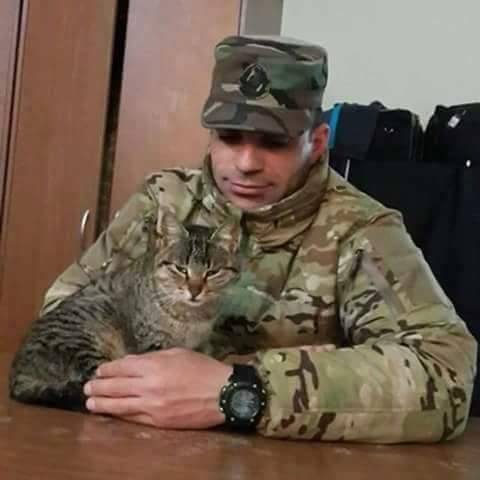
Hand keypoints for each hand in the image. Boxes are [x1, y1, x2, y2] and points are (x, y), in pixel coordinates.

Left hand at [83, 348, 232, 428]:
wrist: (223, 393)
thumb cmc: (203, 369)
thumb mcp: (177, 353)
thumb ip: (152, 357)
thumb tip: (131, 362)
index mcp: (154, 366)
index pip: (122, 367)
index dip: (107, 369)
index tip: (100, 370)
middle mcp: (149, 387)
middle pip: (116, 387)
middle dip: (99, 386)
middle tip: (88, 387)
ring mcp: (153, 406)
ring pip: (119, 406)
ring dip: (102, 404)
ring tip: (90, 403)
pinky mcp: (159, 421)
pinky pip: (134, 419)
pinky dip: (120, 415)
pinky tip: (112, 414)